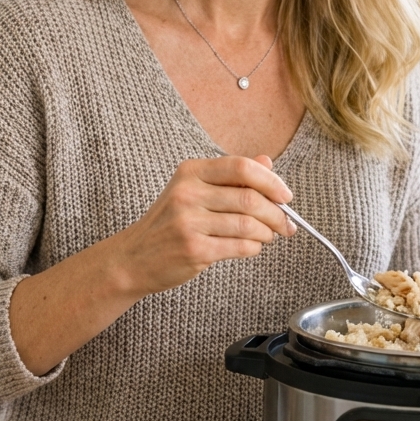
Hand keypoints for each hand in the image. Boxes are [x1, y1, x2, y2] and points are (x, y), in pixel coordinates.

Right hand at [114, 154, 295, 298]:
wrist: (133, 258)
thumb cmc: (169, 224)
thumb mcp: (194, 191)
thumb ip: (231, 177)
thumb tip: (267, 162)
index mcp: (190, 172)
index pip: (241, 167)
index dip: (271, 181)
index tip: (286, 196)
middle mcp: (188, 193)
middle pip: (250, 198)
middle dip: (277, 214)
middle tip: (286, 224)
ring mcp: (189, 222)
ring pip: (248, 225)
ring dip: (266, 233)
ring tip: (267, 236)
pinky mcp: (193, 249)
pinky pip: (240, 247)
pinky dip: (253, 248)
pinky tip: (250, 247)